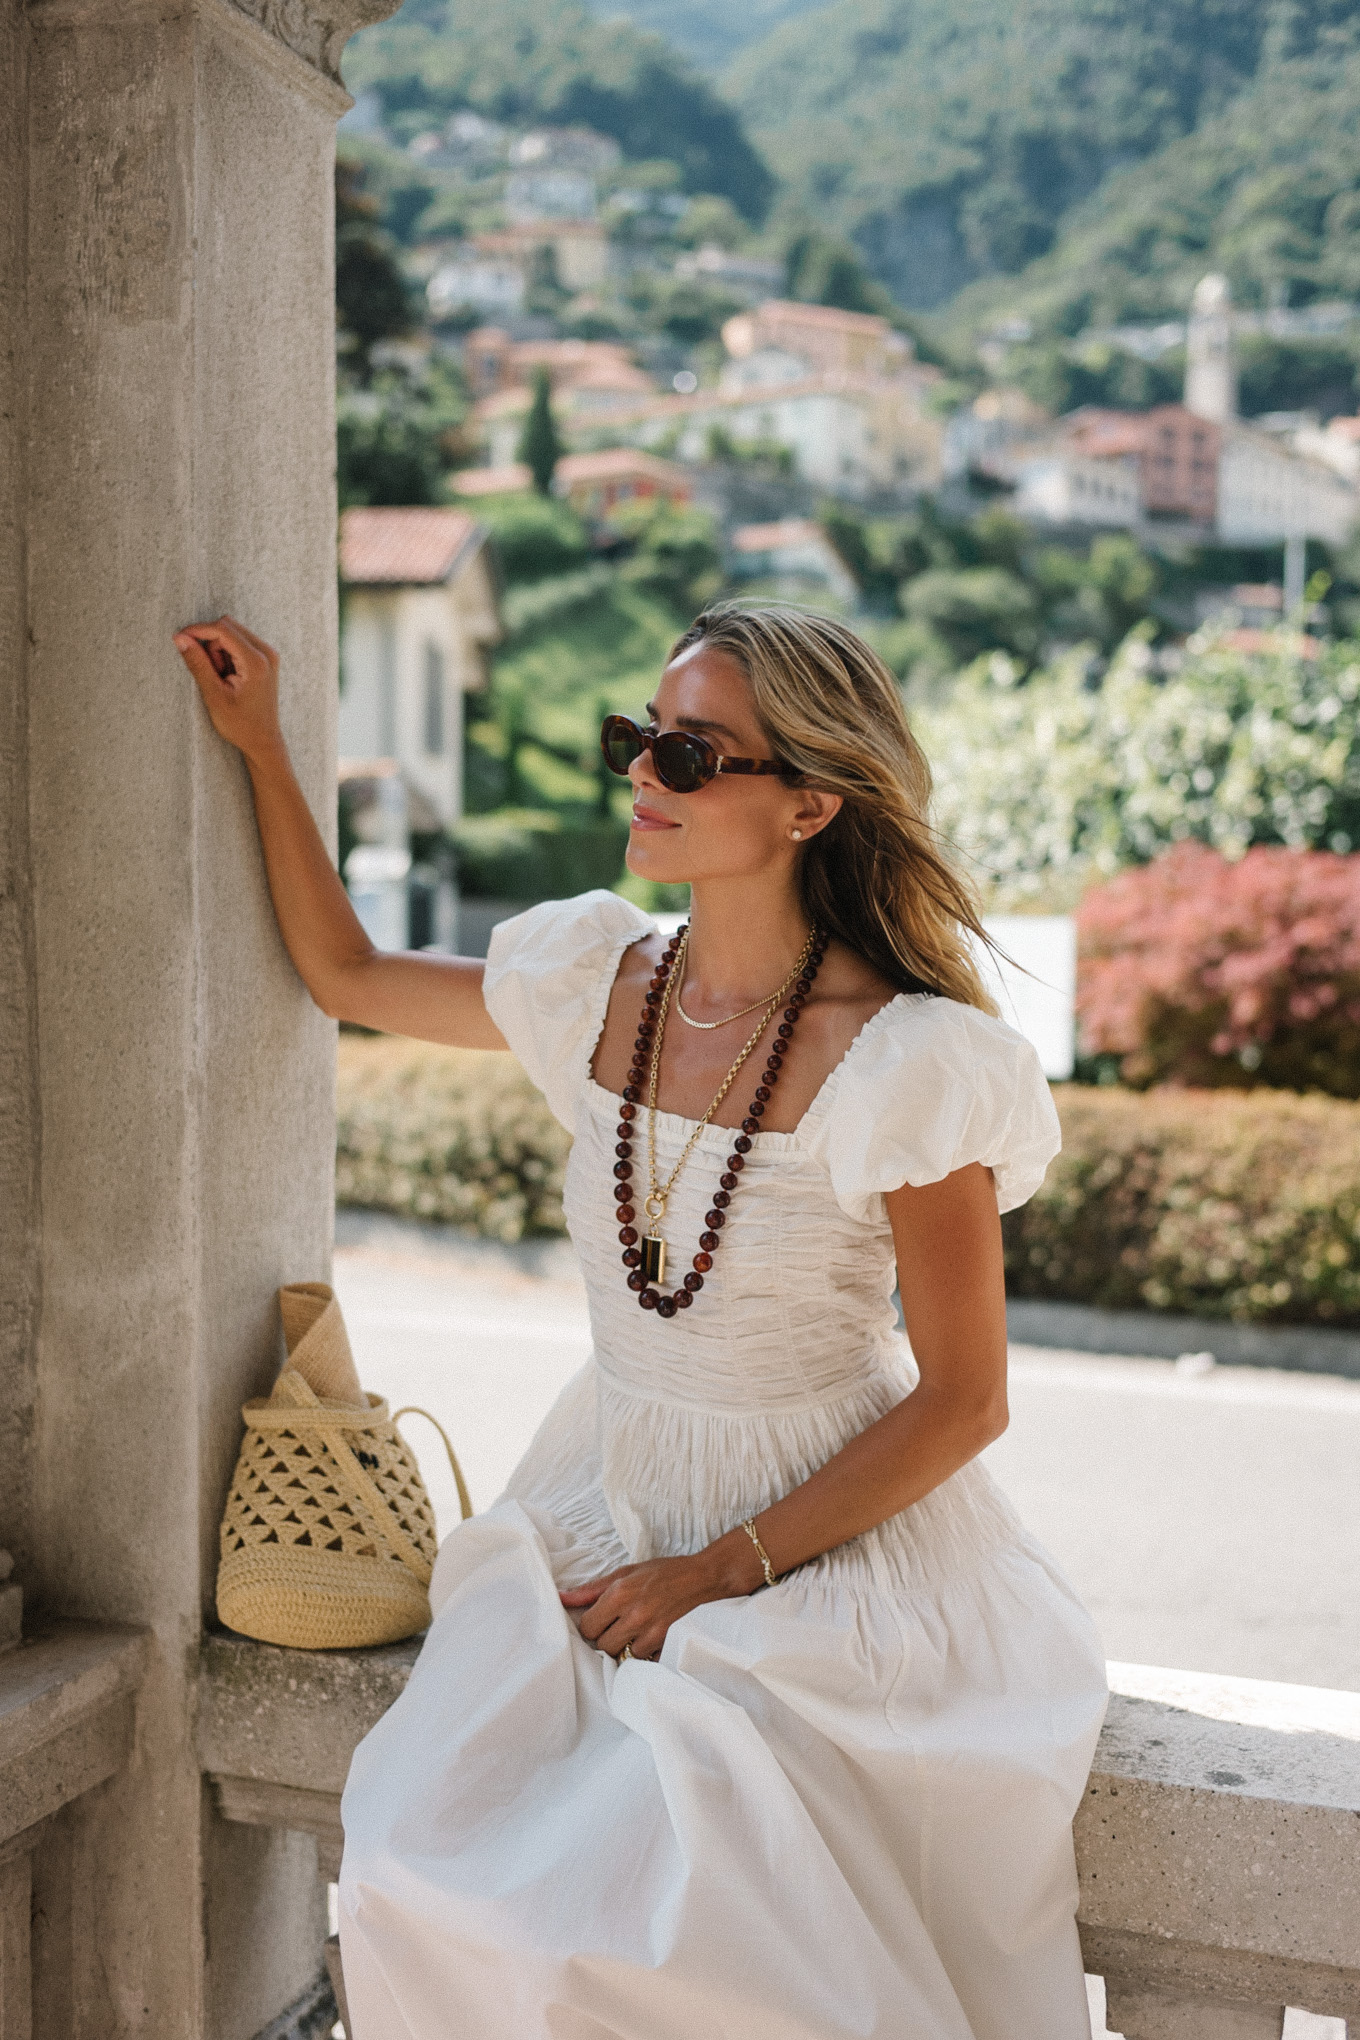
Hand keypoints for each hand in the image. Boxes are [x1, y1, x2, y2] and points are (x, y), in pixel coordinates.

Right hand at [173, 615, 283, 764]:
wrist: (262, 741)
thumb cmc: (240, 725)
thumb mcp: (214, 695)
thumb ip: (197, 664)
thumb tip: (180, 638)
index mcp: (256, 661)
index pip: (223, 629)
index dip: (198, 630)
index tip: (180, 638)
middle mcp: (267, 653)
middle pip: (228, 626)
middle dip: (211, 644)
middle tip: (212, 673)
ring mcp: (269, 655)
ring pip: (232, 633)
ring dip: (219, 651)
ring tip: (222, 679)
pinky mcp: (266, 659)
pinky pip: (240, 643)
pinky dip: (228, 654)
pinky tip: (229, 677)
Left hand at [560, 1543, 753, 1661]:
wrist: (705, 1578)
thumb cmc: (663, 1573)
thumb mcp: (626, 1572)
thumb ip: (591, 1589)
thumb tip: (561, 1597)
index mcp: (619, 1593)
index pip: (587, 1627)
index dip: (592, 1624)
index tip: (603, 1619)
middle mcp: (633, 1614)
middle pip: (602, 1645)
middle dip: (608, 1636)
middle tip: (621, 1624)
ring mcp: (651, 1633)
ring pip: (621, 1656)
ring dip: (626, 1646)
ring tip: (638, 1630)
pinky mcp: (666, 1645)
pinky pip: (643, 1661)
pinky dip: (645, 1653)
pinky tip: (652, 1637)